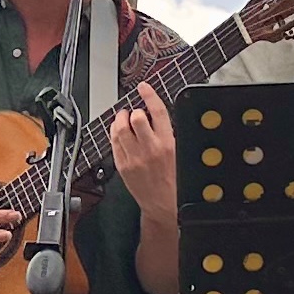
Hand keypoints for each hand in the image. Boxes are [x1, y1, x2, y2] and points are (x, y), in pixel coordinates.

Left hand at [111, 90, 177, 225]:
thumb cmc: (175, 182)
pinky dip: (115, 134)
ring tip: (124, 120)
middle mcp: (150, 149)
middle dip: (134, 111)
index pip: (157, 112)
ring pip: (120, 129)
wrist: (164, 206)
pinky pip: (113, 143)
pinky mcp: (123, 166)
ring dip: (121, 120)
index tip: (144, 87)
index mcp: (168, 144)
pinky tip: (119, 134)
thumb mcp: (179, 154)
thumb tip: (156, 117)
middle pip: (136, 117)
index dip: (149, 95)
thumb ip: (168, 134)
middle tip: (134, 112)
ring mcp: (134, 158)